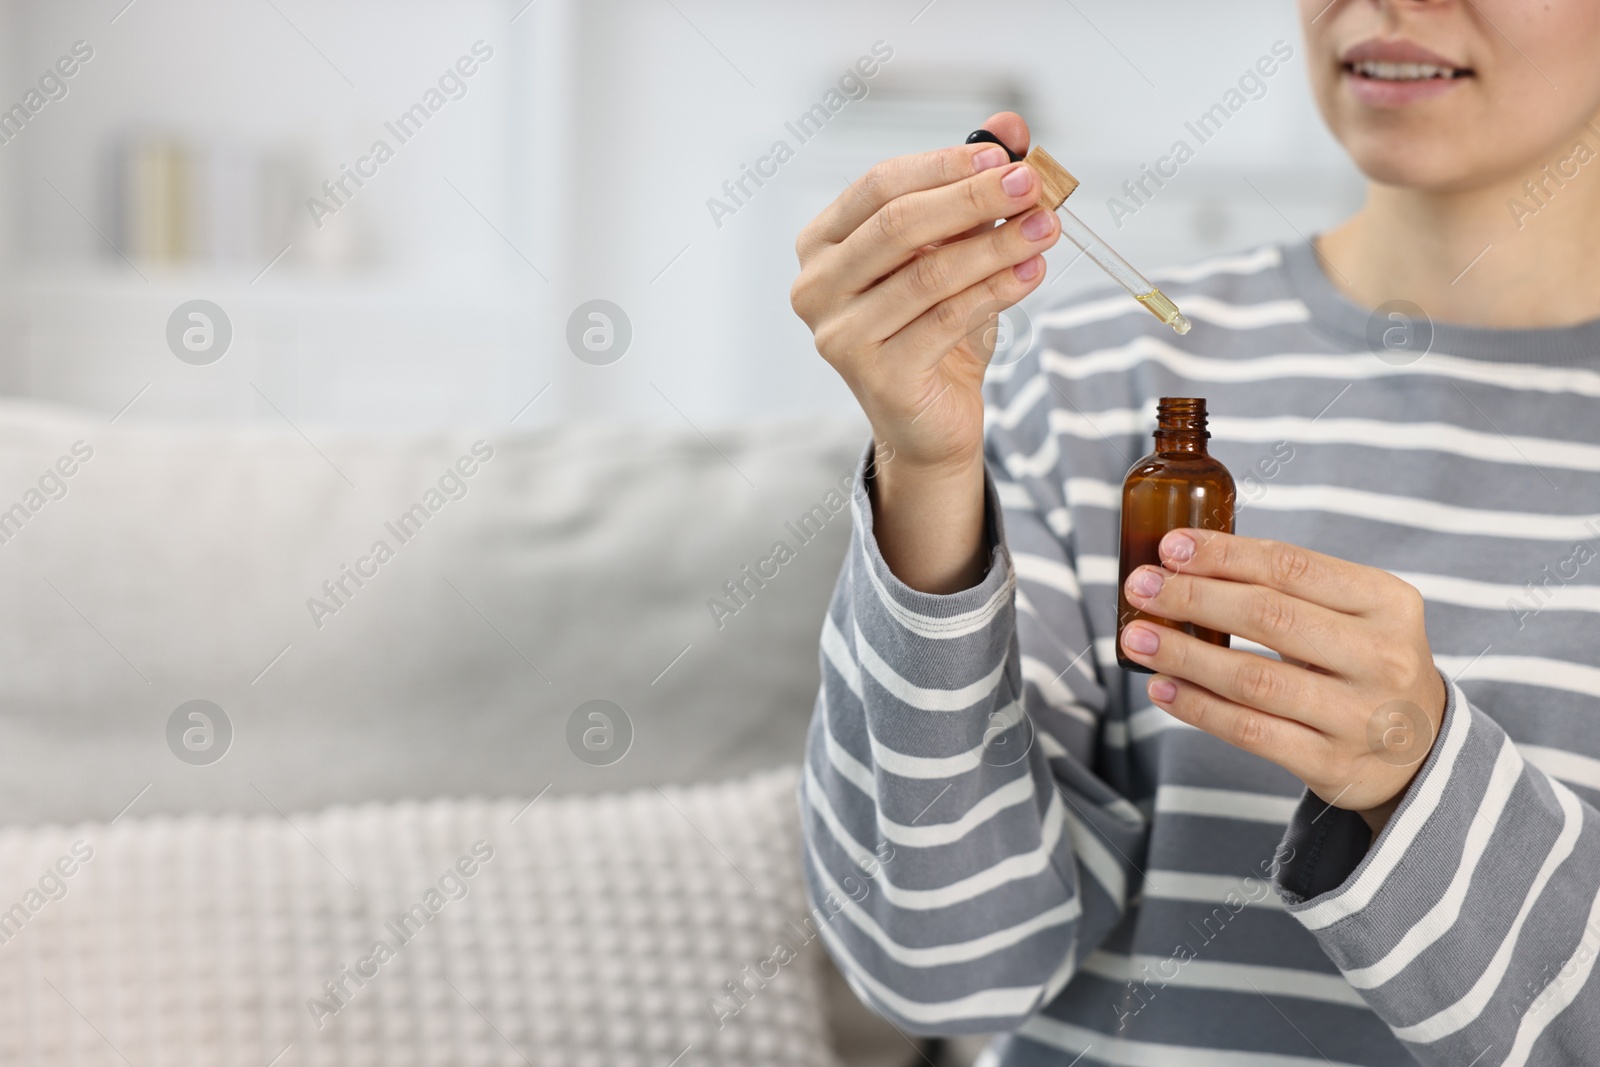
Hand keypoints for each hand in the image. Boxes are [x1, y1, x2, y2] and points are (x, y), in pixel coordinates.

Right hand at [789, 112, 1060, 592]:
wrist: (929, 419)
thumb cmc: (933, 326)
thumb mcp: (952, 249)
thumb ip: (970, 187)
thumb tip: (1009, 124)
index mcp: (820, 245)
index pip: (878, 185)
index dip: (943, 164)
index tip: (1006, 156)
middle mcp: (814, 288)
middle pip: (898, 225)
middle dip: (973, 199)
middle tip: (1032, 184)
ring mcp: (839, 336)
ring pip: (929, 274)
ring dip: (996, 245)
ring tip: (1047, 227)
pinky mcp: (876, 376)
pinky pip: (947, 319)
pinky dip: (997, 290)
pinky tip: (1033, 271)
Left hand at [1118, 529, 1447, 836]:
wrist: (1422, 752)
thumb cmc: (1365, 663)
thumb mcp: (1357, 614)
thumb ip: (1290, 588)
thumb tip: (1185, 563)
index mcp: (1387, 603)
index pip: (1292, 566)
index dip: (1225, 554)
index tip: (1171, 547)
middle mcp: (1381, 658)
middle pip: (1268, 618)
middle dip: (1193, 598)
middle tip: (1140, 588)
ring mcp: (1359, 716)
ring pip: (1252, 679)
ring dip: (1183, 655)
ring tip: (1136, 638)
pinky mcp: (1331, 763)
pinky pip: (1249, 731)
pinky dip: (1197, 707)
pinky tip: (1161, 687)